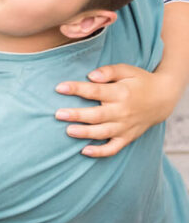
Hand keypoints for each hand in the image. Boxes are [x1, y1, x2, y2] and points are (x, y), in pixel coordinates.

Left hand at [55, 63, 179, 156]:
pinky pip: (114, 148)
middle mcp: (123, 112)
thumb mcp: (127, 70)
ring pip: (103, 133)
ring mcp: (125, 126)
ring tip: (68, 131)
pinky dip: (100, 152)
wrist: (163, 98)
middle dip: (77, 115)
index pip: (95, 91)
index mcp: (120, 93)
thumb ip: (108, 71)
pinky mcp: (128, 137)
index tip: (59, 87)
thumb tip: (90, 76)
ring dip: (85, 133)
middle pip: (97, 115)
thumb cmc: (140, 81)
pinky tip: (85, 151)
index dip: (76, 89)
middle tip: (58, 114)